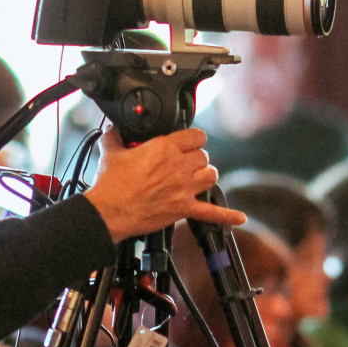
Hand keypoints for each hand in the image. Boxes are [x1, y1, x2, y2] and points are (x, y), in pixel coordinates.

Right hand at [83, 128, 244, 242]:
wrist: (108, 211)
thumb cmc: (110, 184)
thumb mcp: (110, 152)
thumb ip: (115, 136)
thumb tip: (112, 128)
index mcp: (164, 148)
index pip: (194, 135)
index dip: (192, 138)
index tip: (187, 142)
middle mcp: (178, 166)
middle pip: (203, 156)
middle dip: (196, 158)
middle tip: (184, 163)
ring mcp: (183, 188)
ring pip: (211, 176)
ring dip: (206, 175)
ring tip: (197, 178)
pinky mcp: (182, 209)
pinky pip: (211, 212)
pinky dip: (227, 215)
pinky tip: (239, 217)